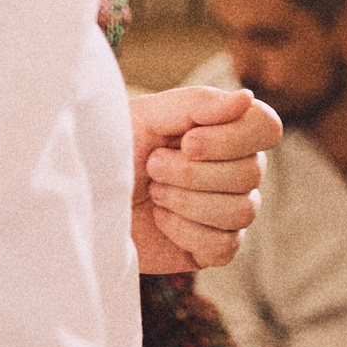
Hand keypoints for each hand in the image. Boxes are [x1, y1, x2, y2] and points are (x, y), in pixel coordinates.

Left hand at [127, 86, 282, 272]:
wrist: (80, 199)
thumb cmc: (111, 151)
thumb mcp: (147, 116)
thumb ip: (198, 103)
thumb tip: (247, 97)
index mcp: (227, 131)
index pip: (266, 128)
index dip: (232, 138)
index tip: (187, 142)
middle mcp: (237, 170)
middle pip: (251, 172)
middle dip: (192, 172)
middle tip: (153, 168)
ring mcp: (228, 211)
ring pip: (241, 210)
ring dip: (187, 201)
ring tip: (154, 193)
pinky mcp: (213, 249)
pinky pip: (224, 244)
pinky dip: (186, 232)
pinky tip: (161, 219)